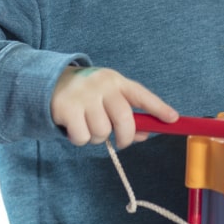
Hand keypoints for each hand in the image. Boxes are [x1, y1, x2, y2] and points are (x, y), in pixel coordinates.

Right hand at [51, 66, 177, 149]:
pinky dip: (80, 139)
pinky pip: (83, 137)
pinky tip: (75, 128)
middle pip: (124, 119)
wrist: (50, 83)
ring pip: (102, 132)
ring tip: (89, 126)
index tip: (173, 119)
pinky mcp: (67, 108)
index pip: (141, 94)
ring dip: (98, 138)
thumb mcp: (108, 98)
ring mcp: (84, 95)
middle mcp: (102, 85)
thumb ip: (127, 114)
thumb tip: (145, 134)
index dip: (158, 107)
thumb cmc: (88, 95)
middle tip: (121, 142)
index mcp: (116, 81)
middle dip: (125, 137)